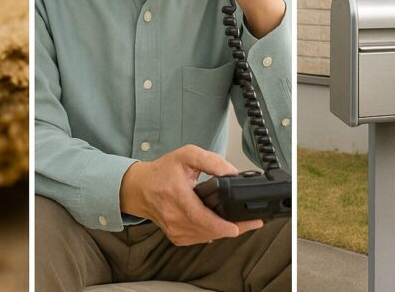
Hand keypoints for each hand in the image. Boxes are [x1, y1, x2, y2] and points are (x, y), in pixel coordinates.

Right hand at [119, 144, 262, 245]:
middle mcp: (174, 217)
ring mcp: (174, 230)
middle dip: (234, 228)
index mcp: (177, 196)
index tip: (237, 227)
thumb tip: (231, 172)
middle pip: (208, 230)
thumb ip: (210, 161)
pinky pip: (199, 239)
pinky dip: (212, 233)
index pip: (200, 216)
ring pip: (206, 237)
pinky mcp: (176, 236)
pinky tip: (222, 225)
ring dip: (224, 231)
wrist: (140, 188)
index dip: (220, 225)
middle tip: (254, 222)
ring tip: (243, 223)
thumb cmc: (162, 171)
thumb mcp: (186, 155)